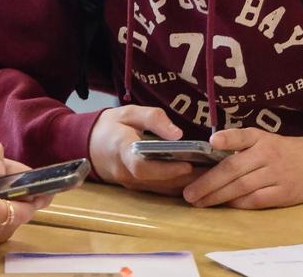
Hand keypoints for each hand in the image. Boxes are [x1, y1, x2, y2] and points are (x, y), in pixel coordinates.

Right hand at [88, 105, 203, 195]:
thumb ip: (153, 119)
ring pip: (162, 189)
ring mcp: (132, 184)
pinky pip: (161, 190)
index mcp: (121, 151)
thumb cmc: (110, 126)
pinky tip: (199, 179)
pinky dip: (180, 186)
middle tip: (214, 172)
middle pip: (159, 182)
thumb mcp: (128, 113)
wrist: (88, 145)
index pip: (142, 166)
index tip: (187, 164)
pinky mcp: (138, 188)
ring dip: (187, 185)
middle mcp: (126, 173)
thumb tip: (178, 134)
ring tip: (213, 175)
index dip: (165, 169)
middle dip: (187, 179)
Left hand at [182, 130, 302, 208]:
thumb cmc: (286, 151)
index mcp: (261, 138)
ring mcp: (277, 174)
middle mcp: (268, 154)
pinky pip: (256, 200)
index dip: (227, 139)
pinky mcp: (284, 193)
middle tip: (189, 193)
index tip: (212, 142)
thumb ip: (242, 147)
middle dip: (208, 182)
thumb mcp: (267, 140)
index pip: (242, 136)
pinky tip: (225, 205)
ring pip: (242, 186)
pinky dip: (238, 203)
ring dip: (217, 196)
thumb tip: (210, 159)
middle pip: (234, 168)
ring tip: (199, 202)